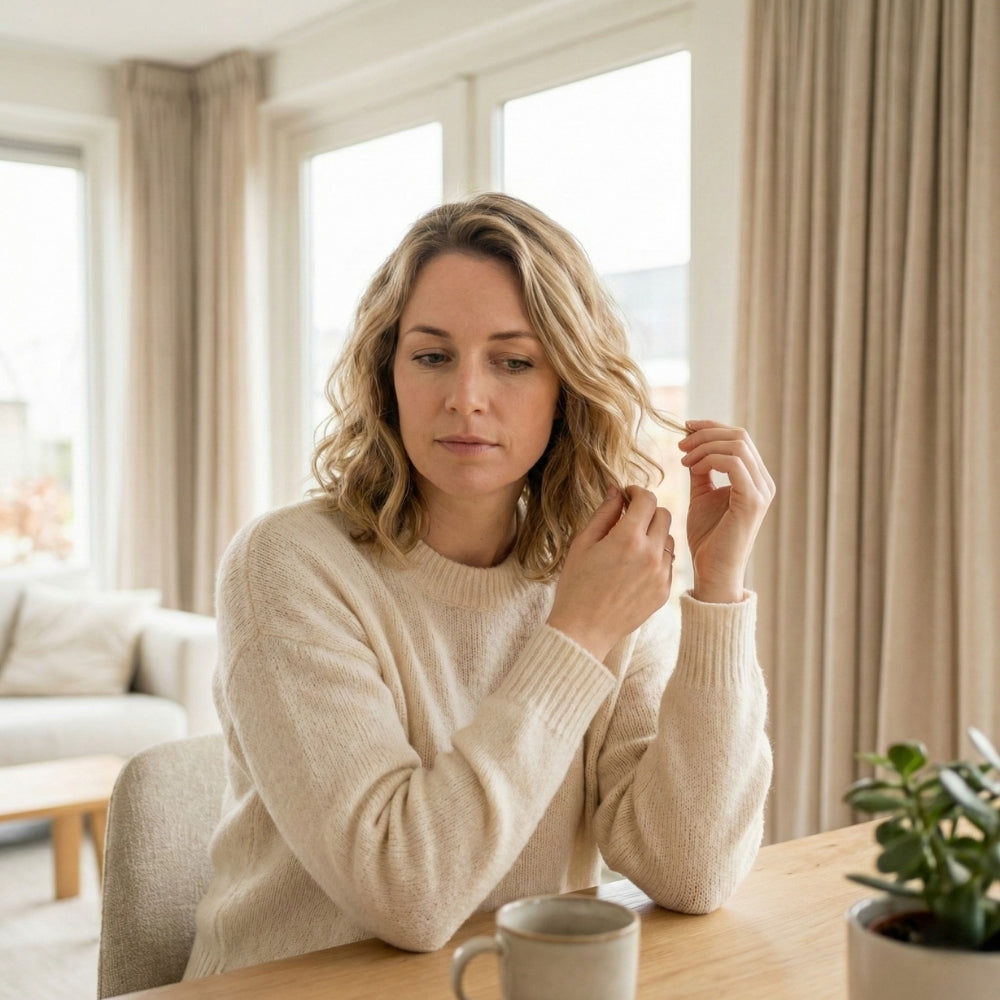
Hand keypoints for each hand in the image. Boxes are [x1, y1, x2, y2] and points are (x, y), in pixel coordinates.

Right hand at [547, 486, 674, 660]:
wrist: (584, 630)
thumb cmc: (576, 585)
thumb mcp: (582, 543)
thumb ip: (603, 514)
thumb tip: (616, 491)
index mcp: (627, 538)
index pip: (647, 499)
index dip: (636, 492)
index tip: (626, 496)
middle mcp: (650, 554)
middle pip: (664, 515)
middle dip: (647, 510)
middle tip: (629, 517)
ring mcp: (661, 574)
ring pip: (670, 538)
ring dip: (655, 533)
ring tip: (633, 543)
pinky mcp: (664, 591)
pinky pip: (669, 563)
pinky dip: (657, 557)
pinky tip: (636, 566)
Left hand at [678, 420, 774, 603]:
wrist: (712, 572)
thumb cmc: (707, 538)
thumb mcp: (701, 495)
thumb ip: (701, 470)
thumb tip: (691, 444)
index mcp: (754, 478)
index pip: (738, 437)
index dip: (710, 427)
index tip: (684, 429)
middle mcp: (764, 482)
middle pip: (739, 435)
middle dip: (705, 434)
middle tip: (680, 446)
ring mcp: (761, 491)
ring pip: (737, 444)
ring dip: (704, 446)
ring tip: (684, 460)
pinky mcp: (752, 502)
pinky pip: (734, 463)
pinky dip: (709, 459)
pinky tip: (692, 469)